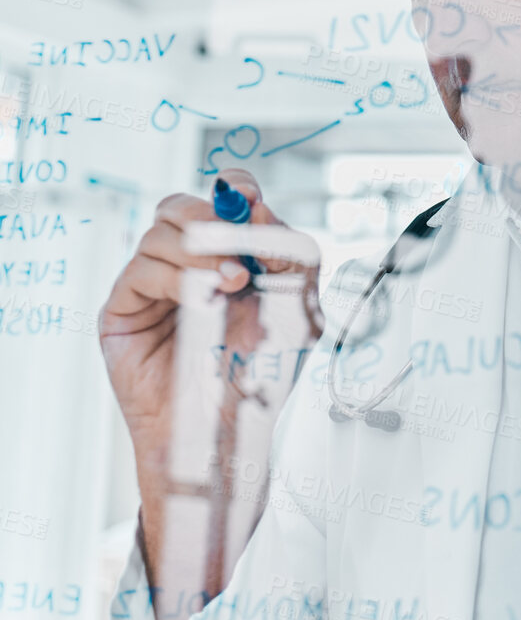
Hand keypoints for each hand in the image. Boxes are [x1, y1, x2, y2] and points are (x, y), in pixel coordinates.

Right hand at [99, 169, 321, 441]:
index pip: (222, 200)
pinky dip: (177, 277)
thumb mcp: (298, 308)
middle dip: (211, 217)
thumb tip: (258, 208)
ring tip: (230, 285)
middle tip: (238, 252)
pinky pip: (141, 270)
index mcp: (229, 257)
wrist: (227, 430)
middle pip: (180, 207)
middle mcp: (187, 266)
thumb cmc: (260, 376)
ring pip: (160, 234)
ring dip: (201, 252)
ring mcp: (151, 286)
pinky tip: (203, 298)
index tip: (249, 199)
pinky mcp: (124, 310)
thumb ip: (289, 254)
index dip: (233, 189)